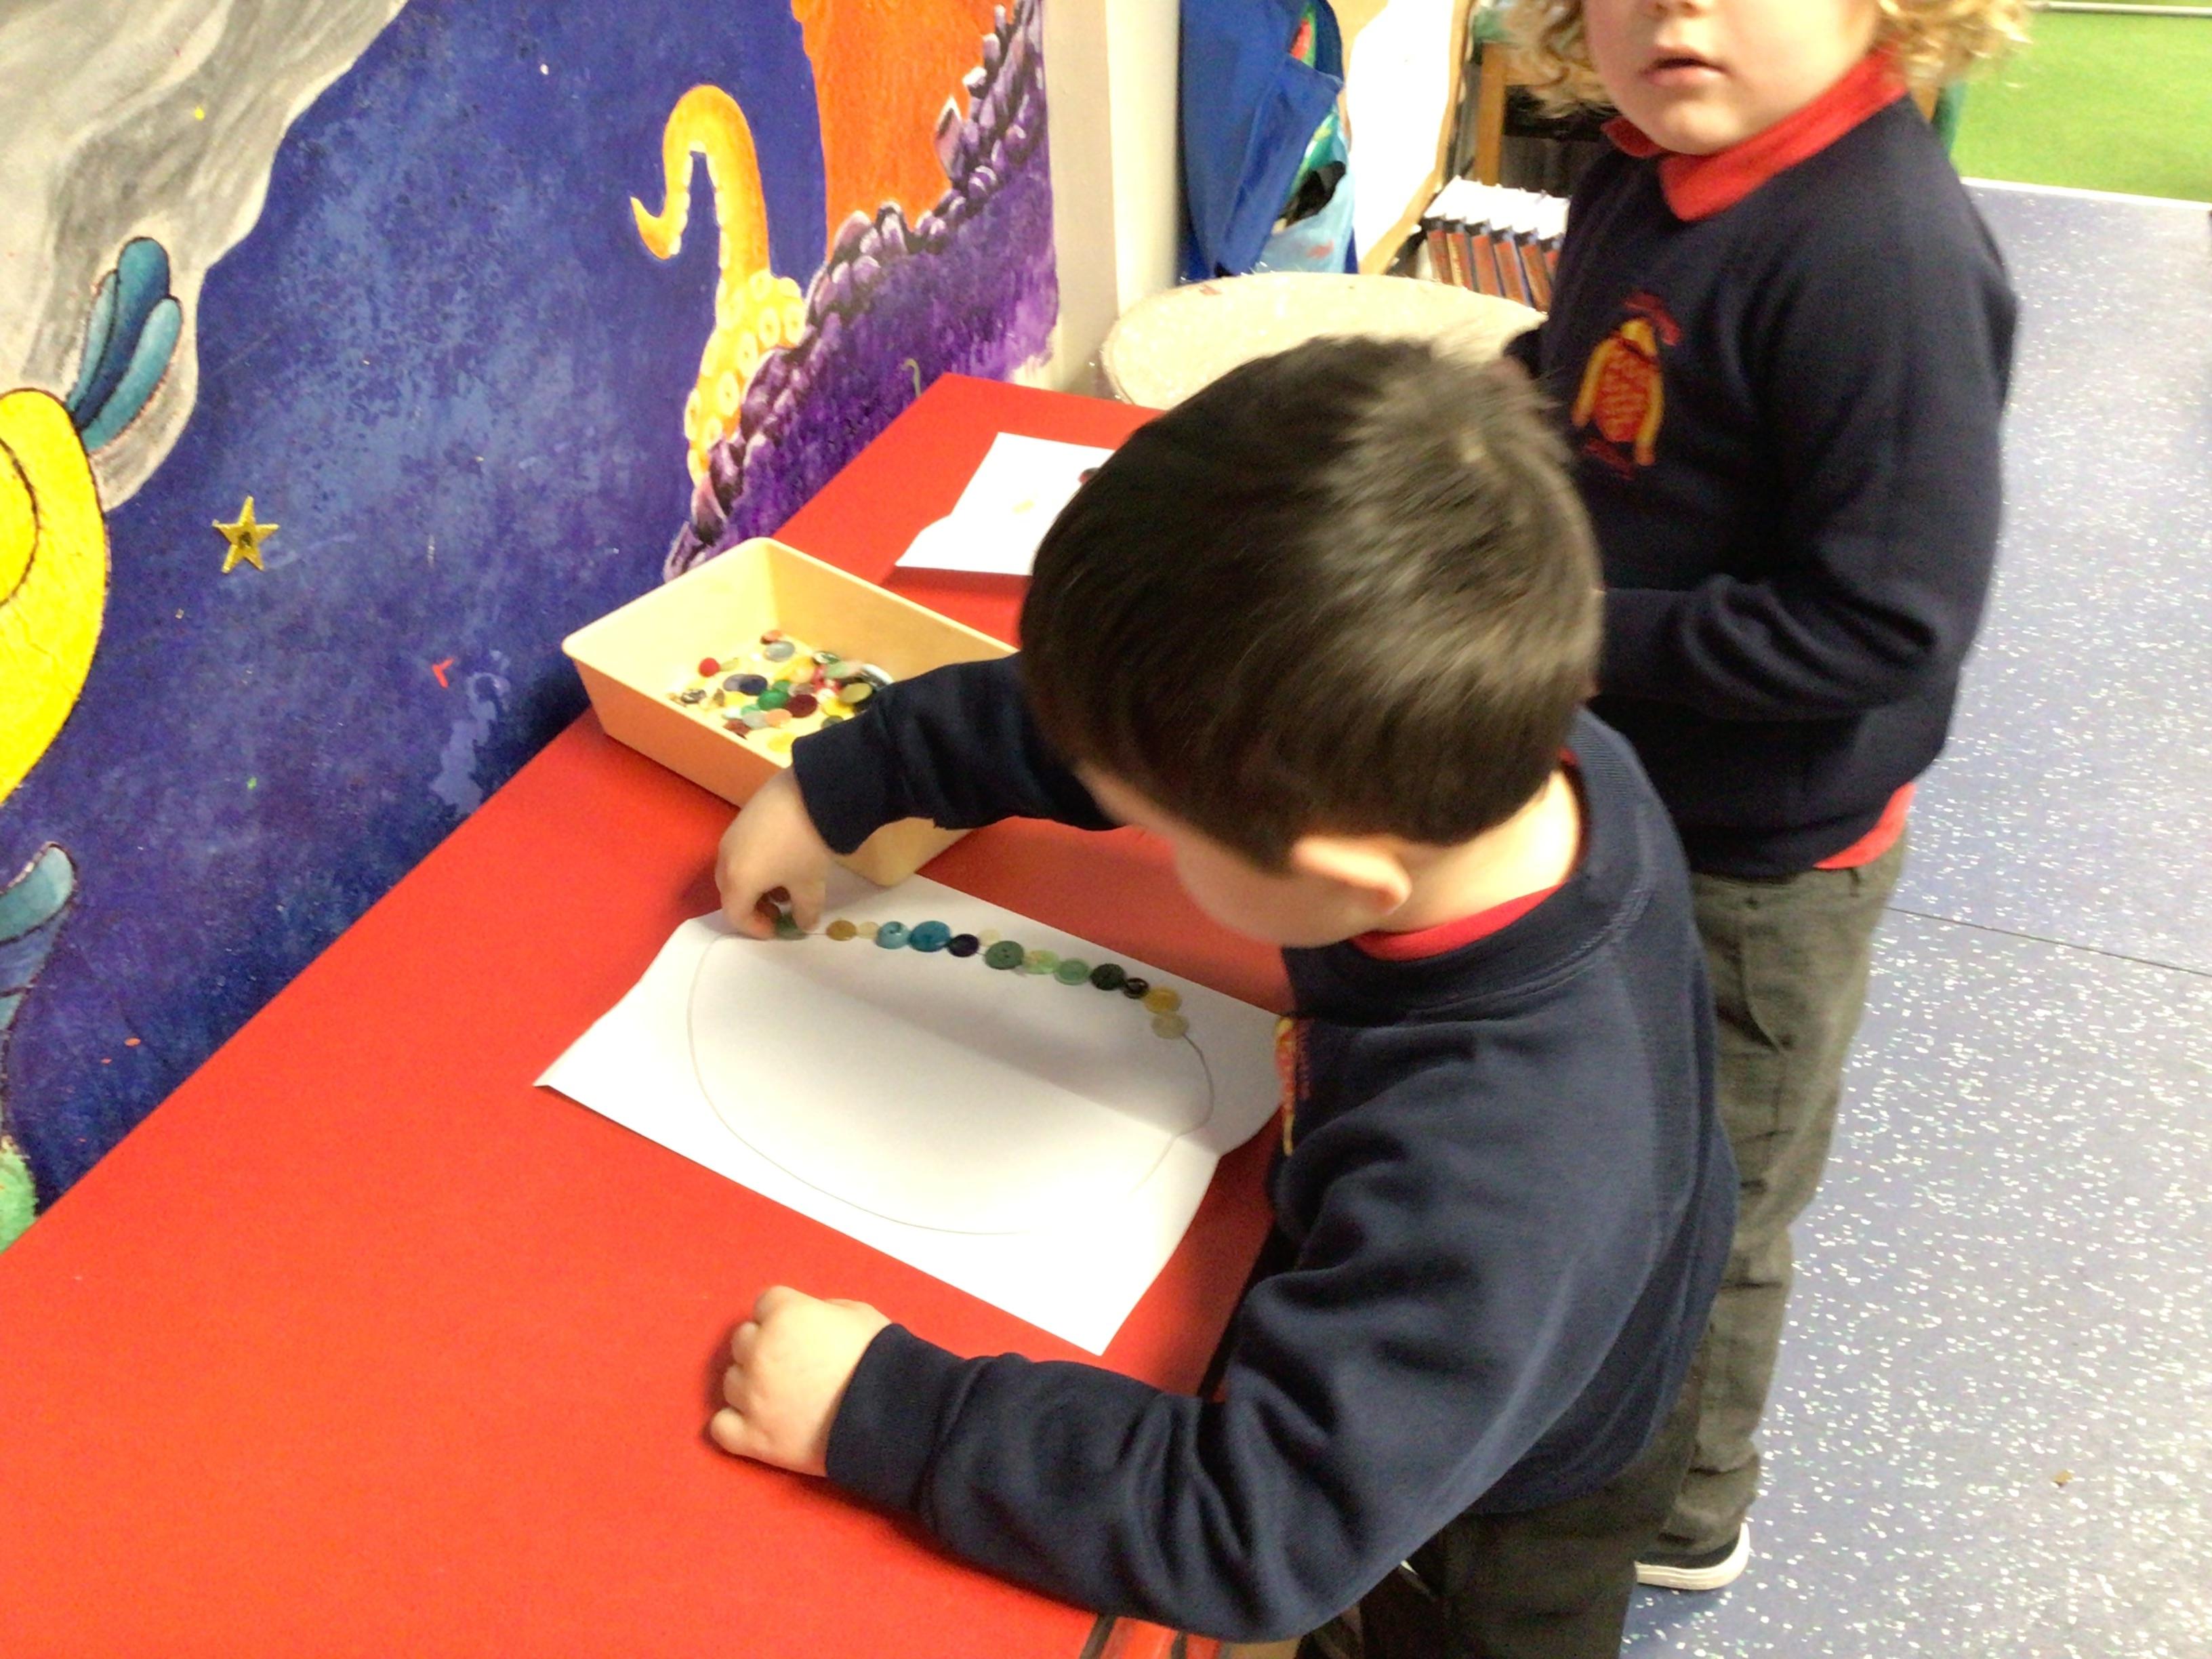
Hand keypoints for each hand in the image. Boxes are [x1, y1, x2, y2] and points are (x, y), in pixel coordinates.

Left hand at [709, 1286, 889, 1475]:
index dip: (785, 1316)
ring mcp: (753, 1397)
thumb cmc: (880, 1359)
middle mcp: (760, 1351)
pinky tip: (759, 1423)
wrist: (893, 1418)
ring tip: (785, 1398)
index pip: (766, 1303)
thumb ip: (819, 1310)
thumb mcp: (856, 1313)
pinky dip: (736, 1424)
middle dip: (766, 1348)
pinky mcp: (753, 1438)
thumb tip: (804, 1320)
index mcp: (785, 1314)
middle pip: (743, 1340)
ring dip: (753, 1385)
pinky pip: (721, 1426)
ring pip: (732, 1381)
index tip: (803, 1332)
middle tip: (795, 1364)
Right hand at [716, 770, 834, 937]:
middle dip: (752, 906)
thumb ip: (805, 910)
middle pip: (730, 892)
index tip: (777, 929)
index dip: (755, 928)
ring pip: (734, 870)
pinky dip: (754, 864)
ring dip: (753, 885)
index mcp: (737, 880)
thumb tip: (804, 923)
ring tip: (784, 884)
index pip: (736, 915)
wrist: (812, 791)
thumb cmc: (806, 846)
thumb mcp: (810, 884)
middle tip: (779, 909)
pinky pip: (741, 850)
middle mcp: (725, 858)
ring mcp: (731, 834)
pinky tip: (781, 858)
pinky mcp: (742, 816)